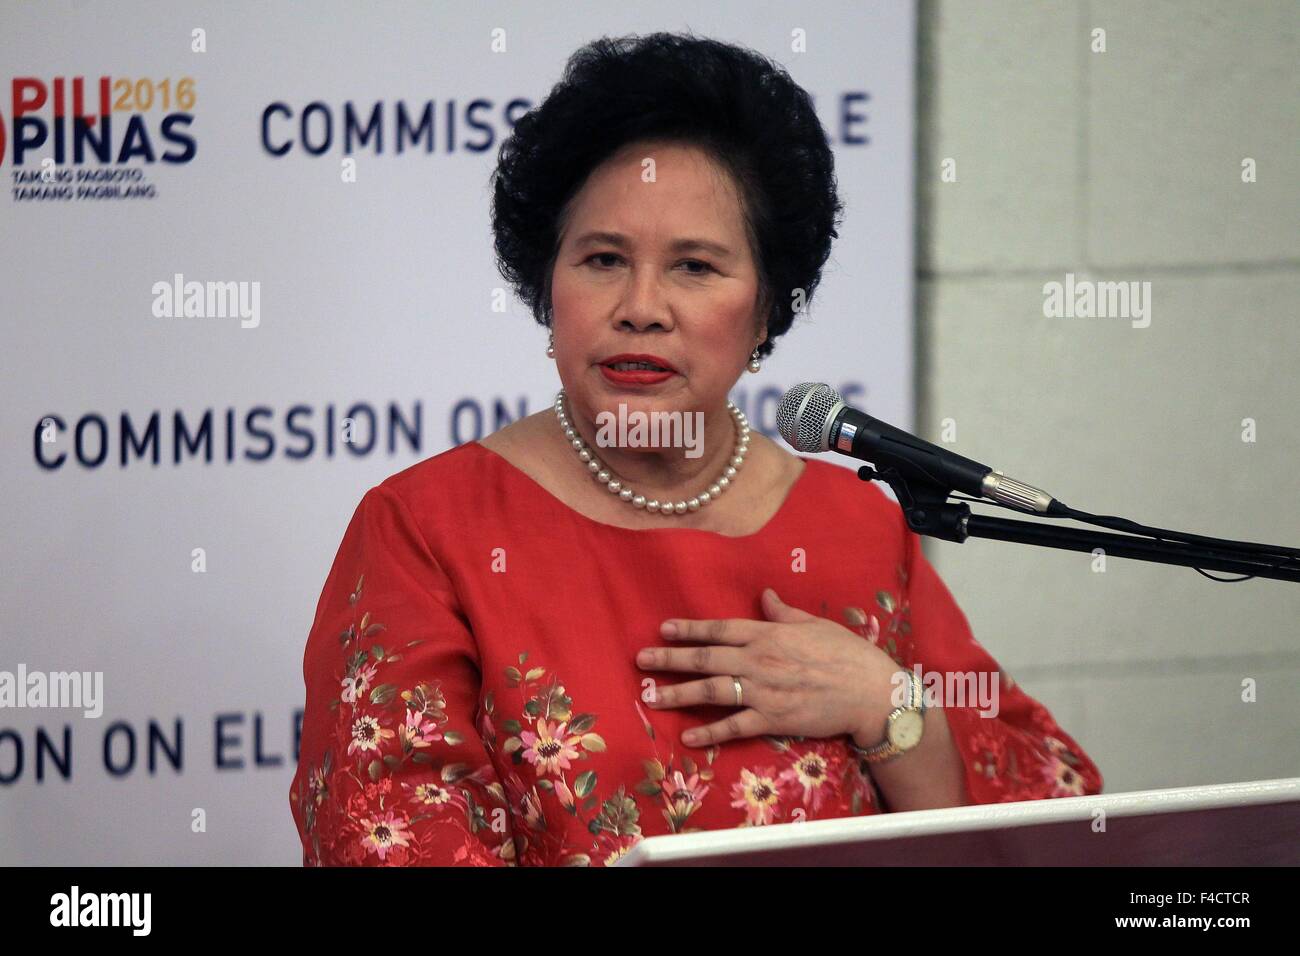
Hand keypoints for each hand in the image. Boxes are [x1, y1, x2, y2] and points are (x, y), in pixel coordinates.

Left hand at [636, 587, 901, 747]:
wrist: (870, 690)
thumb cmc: (846, 653)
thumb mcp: (813, 624)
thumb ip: (783, 613)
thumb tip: (764, 595)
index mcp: (768, 634)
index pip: (719, 629)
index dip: (689, 629)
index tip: (664, 629)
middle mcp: (758, 661)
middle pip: (705, 658)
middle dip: (670, 659)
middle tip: (642, 660)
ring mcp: (763, 691)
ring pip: (711, 691)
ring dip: (679, 693)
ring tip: (652, 696)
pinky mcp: (772, 719)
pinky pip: (734, 726)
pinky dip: (709, 732)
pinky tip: (688, 737)